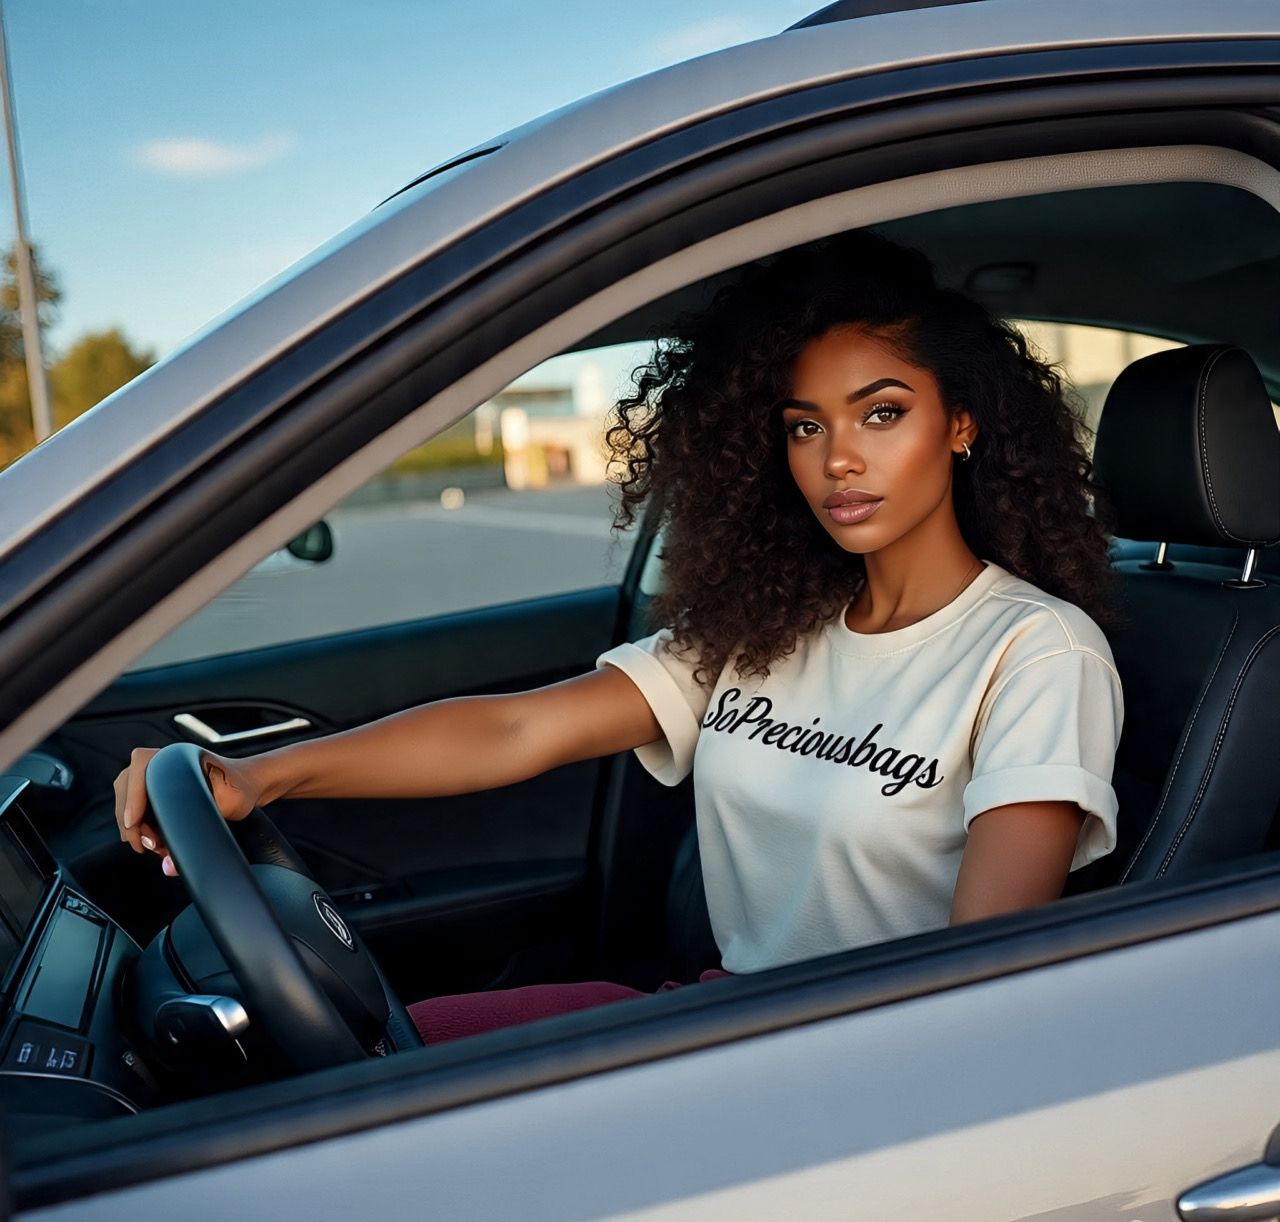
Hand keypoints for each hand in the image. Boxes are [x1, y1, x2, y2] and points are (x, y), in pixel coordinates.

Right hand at [113, 747, 260, 874]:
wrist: (249, 784)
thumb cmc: (241, 789)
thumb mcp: (227, 807)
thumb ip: (200, 834)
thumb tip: (168, 867)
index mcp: (178, 755)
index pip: (139, 769)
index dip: (132, 798)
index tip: (131, 824)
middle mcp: (162, 760)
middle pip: (127, 788)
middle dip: (133, 821)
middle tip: (150, 846)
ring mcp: (156, 773)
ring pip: (127, 800)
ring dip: (136, 826)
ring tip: (157, 846)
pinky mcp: (155, 787)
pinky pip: (135, 807)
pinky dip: (140, 826)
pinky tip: (156, 841)